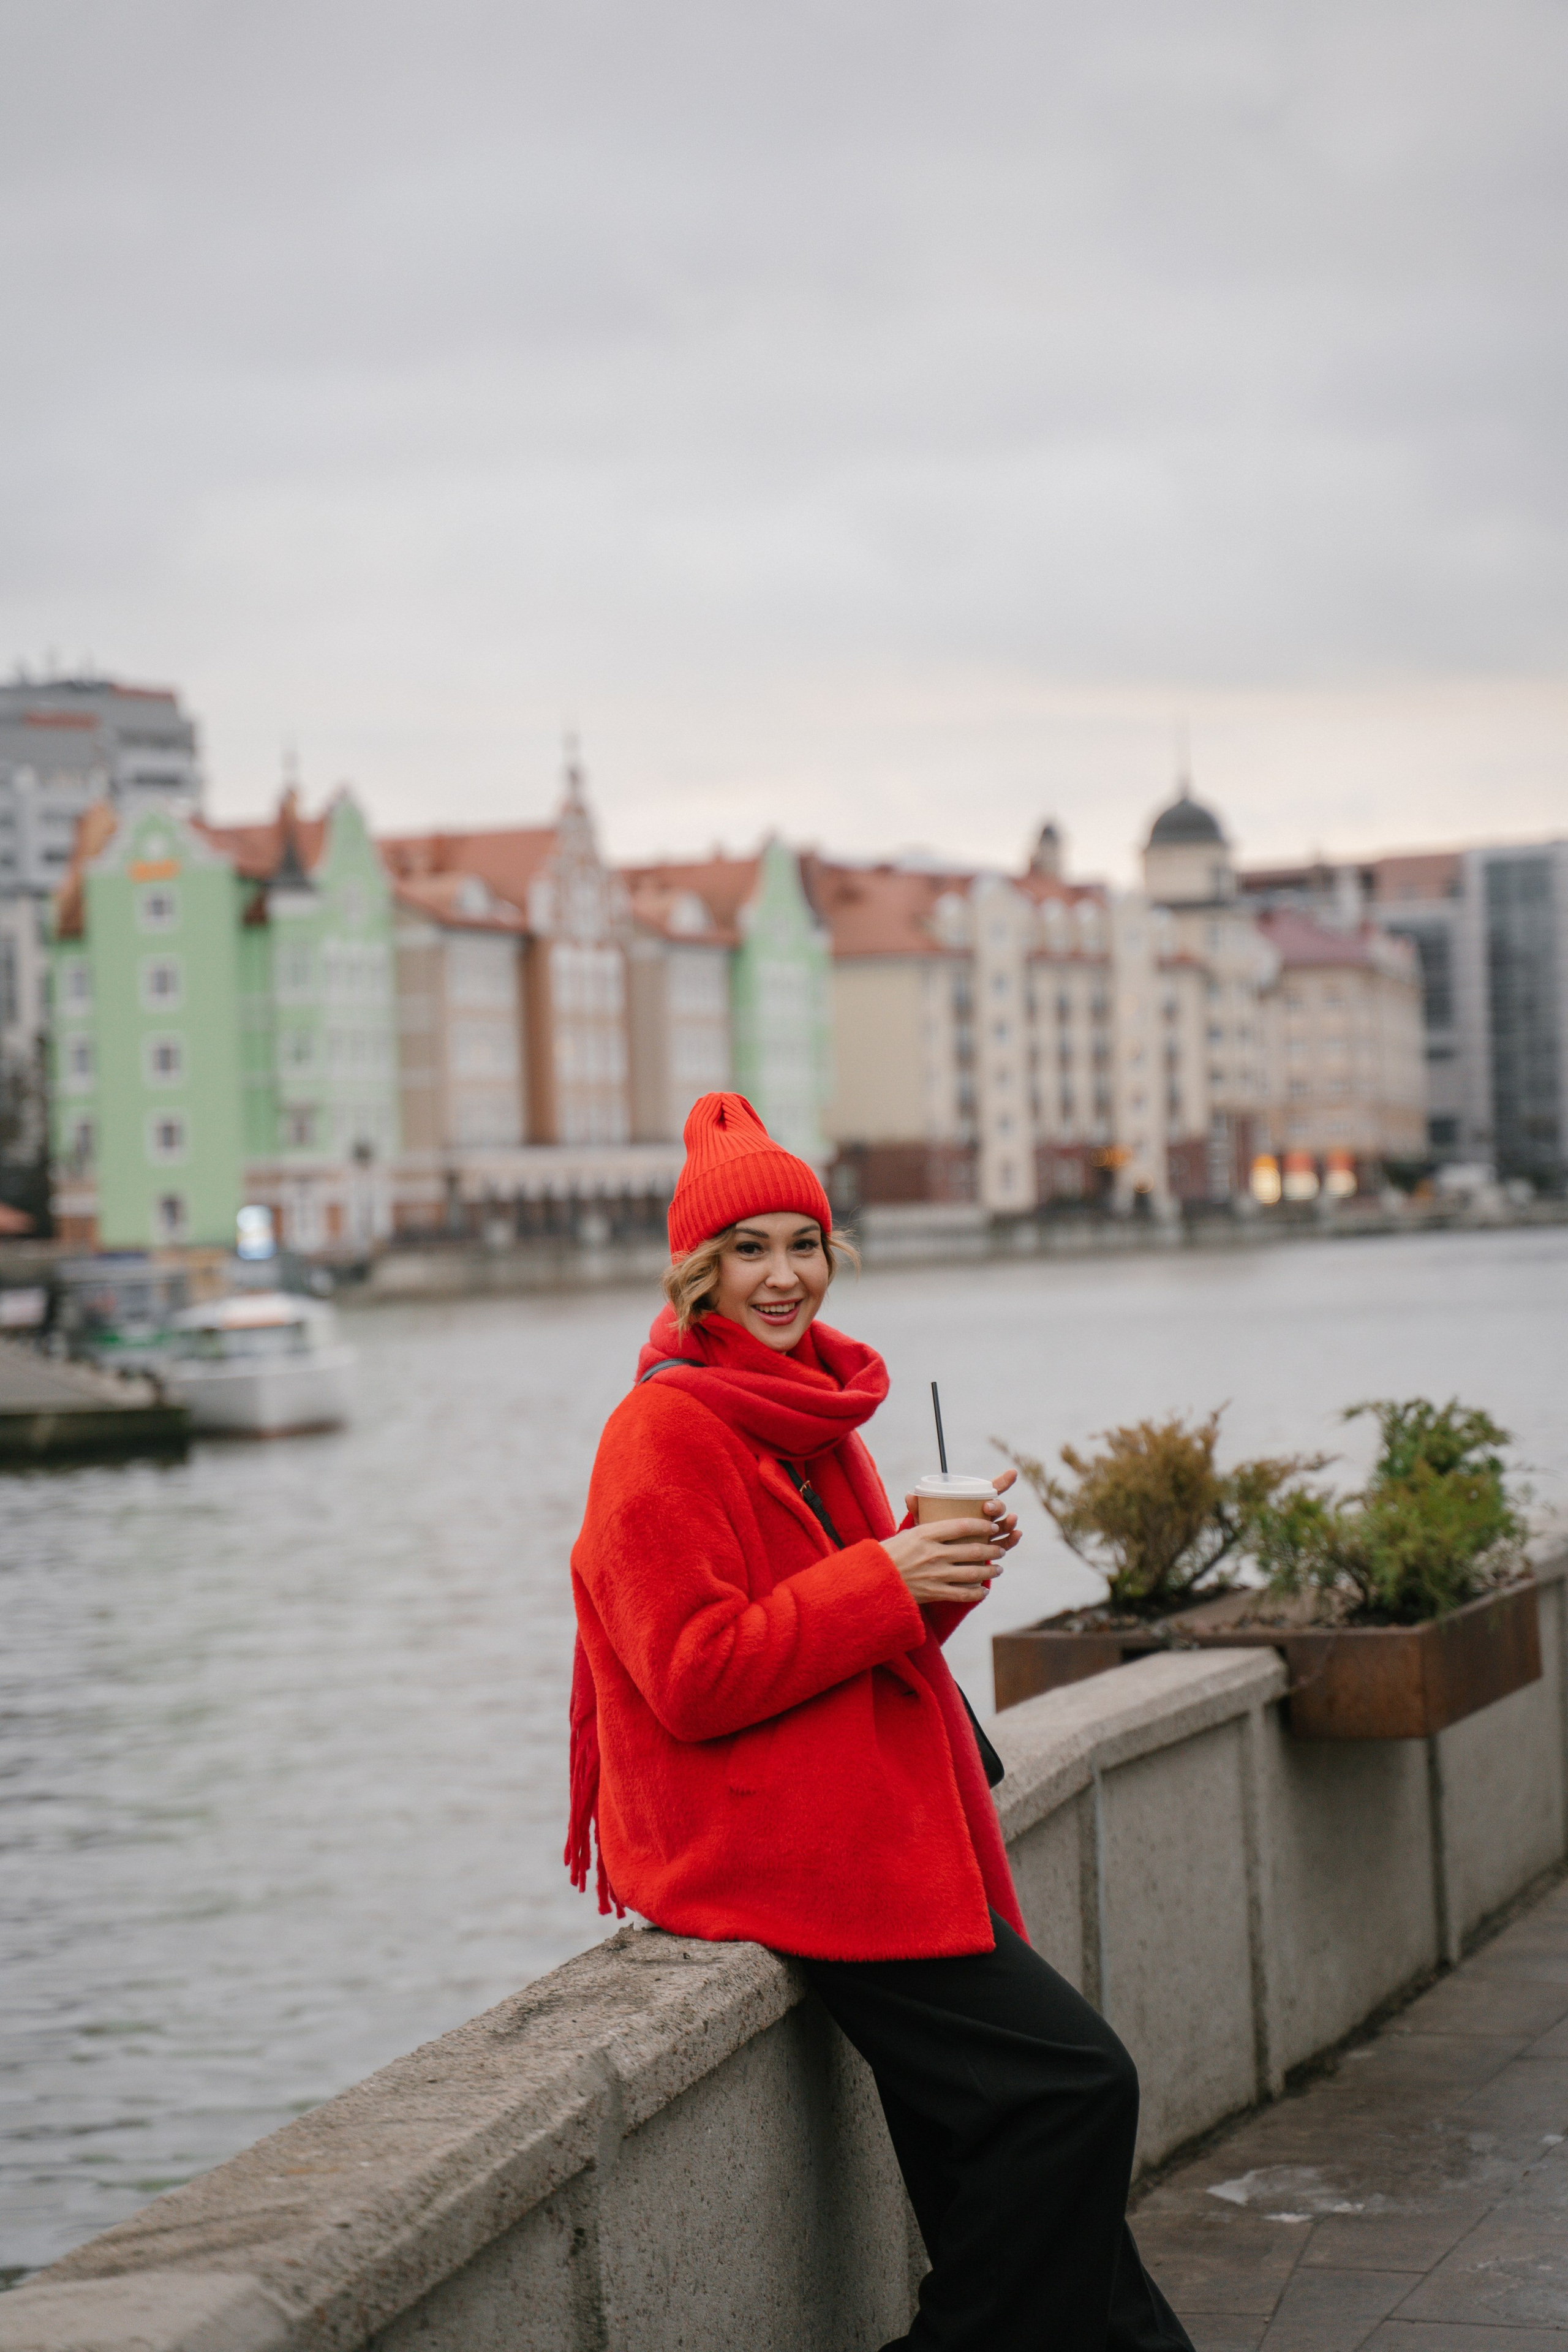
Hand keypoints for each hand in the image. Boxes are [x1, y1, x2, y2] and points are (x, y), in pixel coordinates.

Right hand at [883, 1471, 1021, 1607]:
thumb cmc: (888, 1554)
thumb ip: (922, 1521)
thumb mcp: (905, 1533)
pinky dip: (976, 1593)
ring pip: (972, 1573)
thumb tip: (923, 1500)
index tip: (992, 1525)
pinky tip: (983, 1591)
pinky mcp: (934, 1593)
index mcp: (925, 1534)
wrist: (873, 1581)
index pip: (962, 1526)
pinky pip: (962, 1594)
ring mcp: (935, 1575)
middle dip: (992, 1549)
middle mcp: (933, 1553)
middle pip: (973, 1550)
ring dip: (990, 1571)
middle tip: (1000, 1549)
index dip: (982, 1526)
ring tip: (998, 1569)